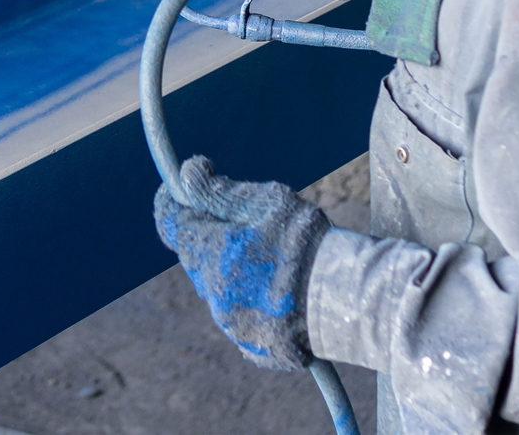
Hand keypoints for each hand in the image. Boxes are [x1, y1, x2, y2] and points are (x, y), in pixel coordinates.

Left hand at [154, 156, 330, 370]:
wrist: (348, 302)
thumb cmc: (306, 243)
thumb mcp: (264, 203)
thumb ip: (218, 191)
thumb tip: (185, 174)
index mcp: (209, 253)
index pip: (170, 223)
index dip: (173, 202)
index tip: (183, 188)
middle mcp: (212, 293)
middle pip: (195, 255)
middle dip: (208, 235)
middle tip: (241, 221)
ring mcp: (231, 323)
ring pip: (218, 286)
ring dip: (230, 268)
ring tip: (271, 258)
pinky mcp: (252, 346)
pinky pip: (240, 314)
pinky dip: (250, 299)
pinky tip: (278, 289)